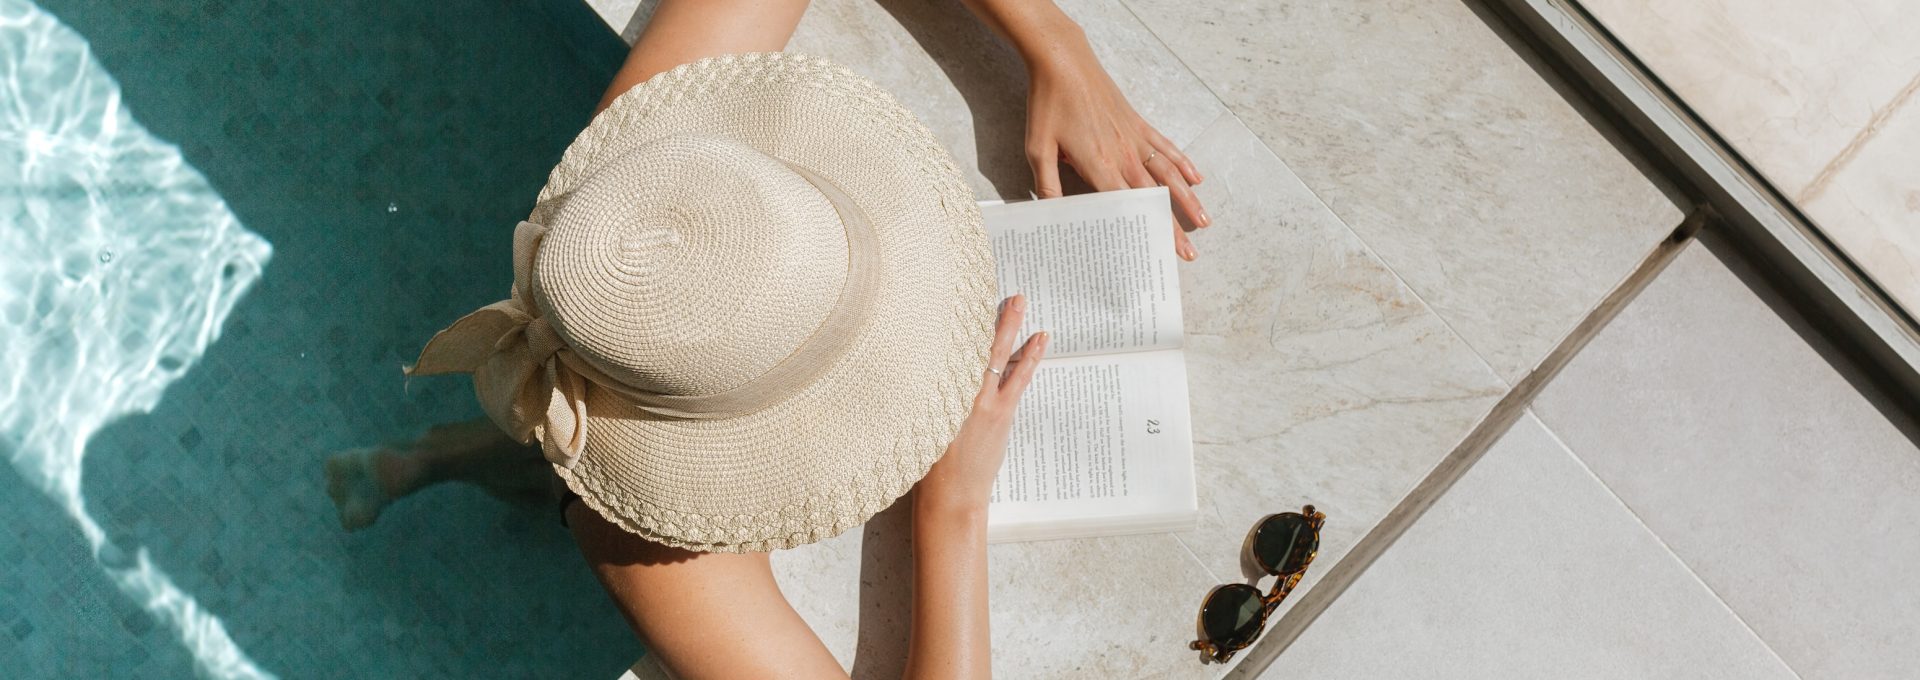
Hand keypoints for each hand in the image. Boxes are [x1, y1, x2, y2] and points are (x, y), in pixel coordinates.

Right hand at [916, 294, 1048, 508]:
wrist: (951, 498)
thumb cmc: (928, 465)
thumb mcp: (917, 423)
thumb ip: (924, 396)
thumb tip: (926, 370)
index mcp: (934, 392)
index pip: (944, 347)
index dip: (954, 321)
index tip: (958, 296)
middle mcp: (958, 391)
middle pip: (974, 342)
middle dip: (987, 314)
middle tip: (1000, 289)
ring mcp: (984, 401)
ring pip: (999, 355)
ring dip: (1012, 327)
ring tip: (1022, 302)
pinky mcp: (1002, 413)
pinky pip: (1019, 377)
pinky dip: (1030, 357)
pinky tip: (1040, 339)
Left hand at [1023, 28, 1208, 260]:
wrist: (1064, 62)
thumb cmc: (1048, 105)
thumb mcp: (1037, 148)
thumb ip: (1046, 185)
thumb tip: (1054, 215)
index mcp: (1098, 164)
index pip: (1126, 206)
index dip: (1145, 230)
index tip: (1159, 251)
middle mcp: (1123, 154)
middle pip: (1153, 197)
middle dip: (1172, 226)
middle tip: (1189, 252)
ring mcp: (1134, 137)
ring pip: (1168, 174)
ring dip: (1188, 199)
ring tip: (1204, 221)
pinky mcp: (1138, 123)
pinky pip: (1166, 146)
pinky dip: (1183, 163)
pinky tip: (1196, 178)